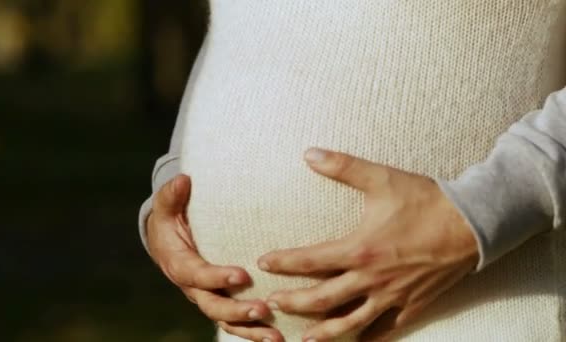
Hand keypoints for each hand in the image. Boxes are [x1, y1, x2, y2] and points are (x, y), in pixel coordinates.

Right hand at [148, 174, 282, 341]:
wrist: (168, 242)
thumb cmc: (171, 220)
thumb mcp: (167, 206)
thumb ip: (172, 196)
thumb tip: (183, 179)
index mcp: (179, 265)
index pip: (198, 275)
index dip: (217, 277)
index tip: (242, 275)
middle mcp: (194, 288)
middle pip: (213, 306)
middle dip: (237, 311)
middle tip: (263, 309)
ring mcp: (208, 298)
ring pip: (227, 322)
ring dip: (251, 331)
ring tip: (276, 337)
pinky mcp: (222, 303)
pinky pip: (237, 324)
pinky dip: (255, 333)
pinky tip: (280, 338)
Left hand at [257, 148, 479, 340]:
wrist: (471, 223)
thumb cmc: (425, 200)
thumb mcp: (381, 178)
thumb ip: (343, 166)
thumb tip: (309, 153)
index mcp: (359, 249)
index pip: (309, 260)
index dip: (283, 263)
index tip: (263, 264)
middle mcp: (371, 278)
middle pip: (322, 299)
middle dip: (293, 302)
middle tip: (272, 304)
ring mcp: (392, 296)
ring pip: (351, 322)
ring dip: (324, 331)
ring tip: (304, 339)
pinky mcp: (413, 305)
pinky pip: (387, 328)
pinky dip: (369, 337)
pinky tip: (358, 341)